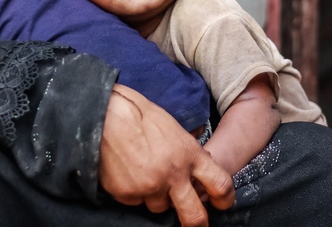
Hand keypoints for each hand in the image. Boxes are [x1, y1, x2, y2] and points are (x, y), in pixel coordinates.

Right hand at [99, 84, 233, 225]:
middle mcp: (173, 174)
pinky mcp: (128, 194)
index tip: (221, 204)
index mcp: (190, 154)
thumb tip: (195, 173)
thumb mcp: (174, 130)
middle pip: (195, 215)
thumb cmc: (141, 116)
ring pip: (160, 207)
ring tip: (143, 172)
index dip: (225, 199)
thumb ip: (187, 152)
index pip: (220, 184)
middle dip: (197, 224)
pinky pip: (136, 201)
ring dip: (156, 196)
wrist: (106, 115)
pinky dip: (134, 191)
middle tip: (196, 224)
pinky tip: (127, 171)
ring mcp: (150, 187)